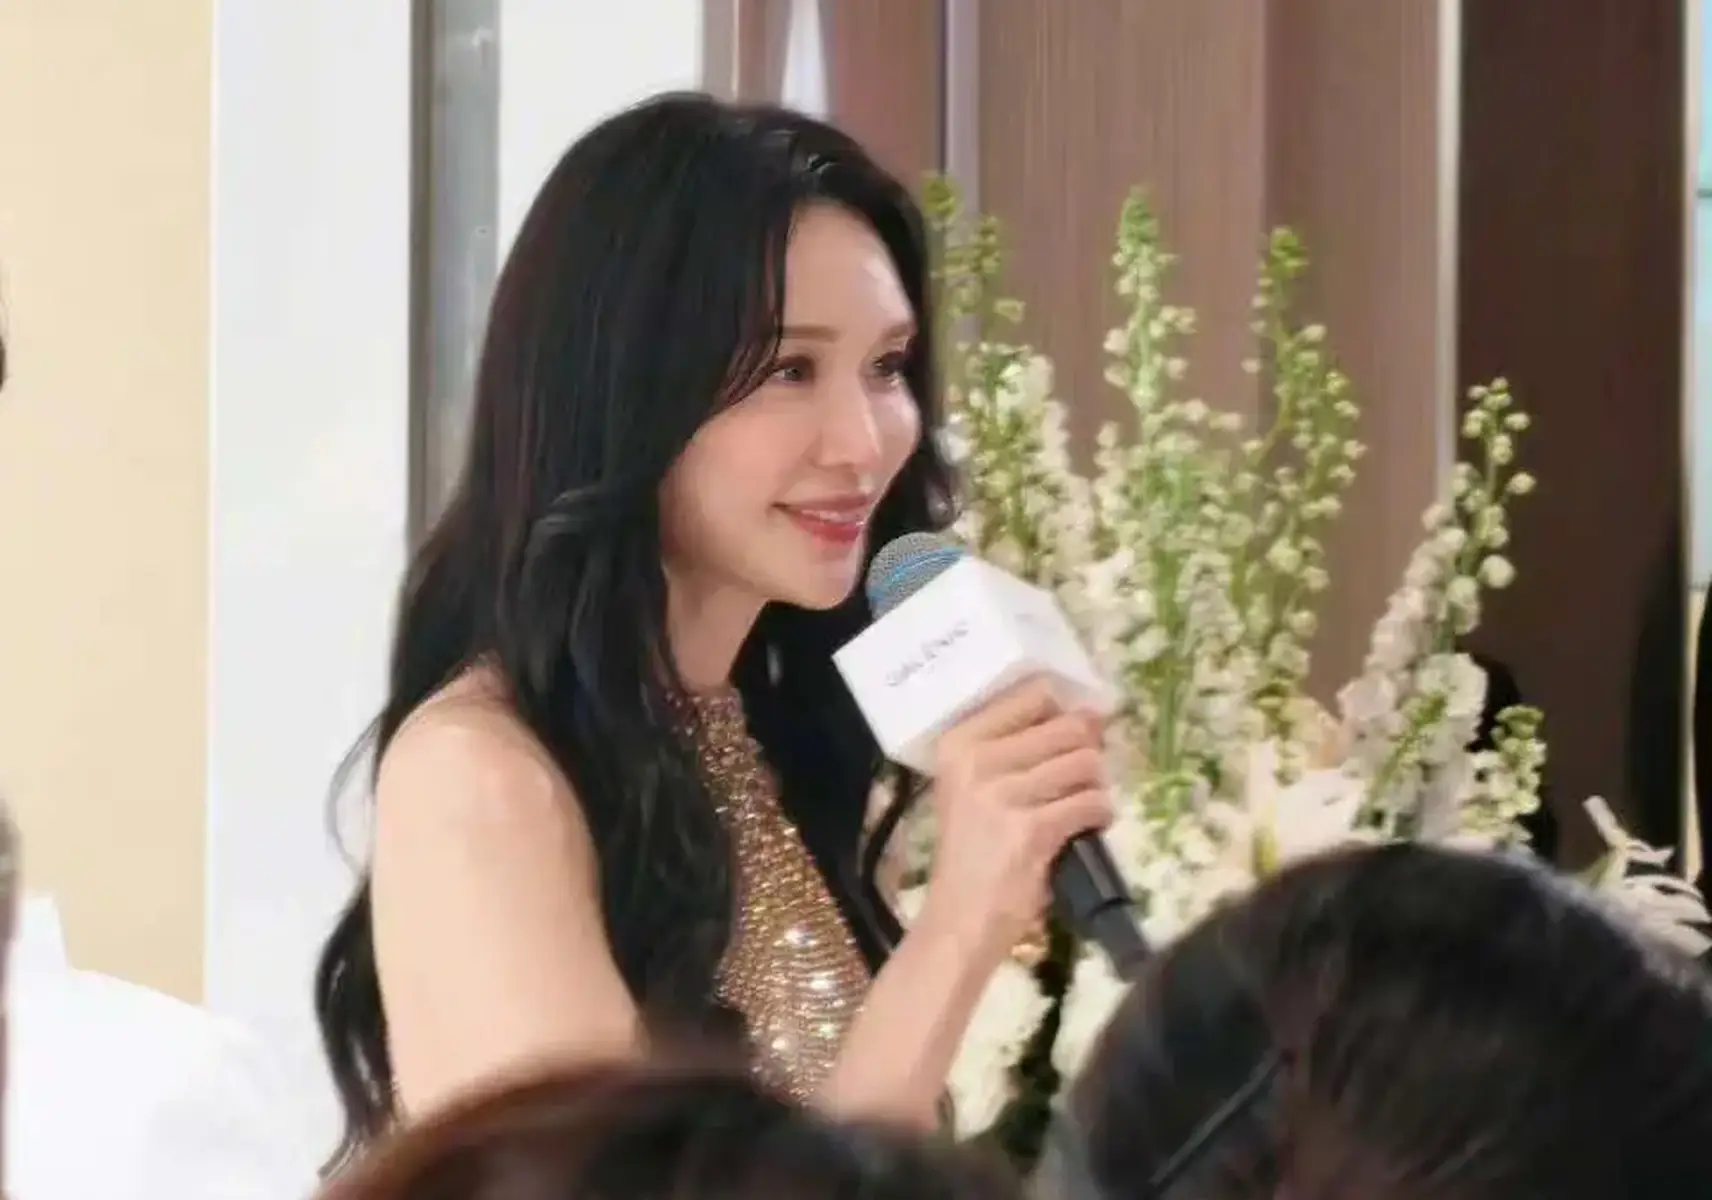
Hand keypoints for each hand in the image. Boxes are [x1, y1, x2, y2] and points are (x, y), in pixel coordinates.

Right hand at [916, 677, 1112, 966]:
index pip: (1032, 695)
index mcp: (958, 743)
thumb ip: (1015, 748)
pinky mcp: (1033, 830)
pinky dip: (1100, 814)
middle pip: (1067, 727)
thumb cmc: (972, 852)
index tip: (1074, 731)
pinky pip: (1091, 803)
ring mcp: (1003, 795)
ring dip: (1096, 785)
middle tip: (1083, 776)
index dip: (1066, 710)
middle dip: (1088, 751)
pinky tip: (1088, 827)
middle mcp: (976, 762)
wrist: (960, 918)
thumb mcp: (973, 787)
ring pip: (1085, 763)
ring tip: (1081, 805)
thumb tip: (1089, 716)